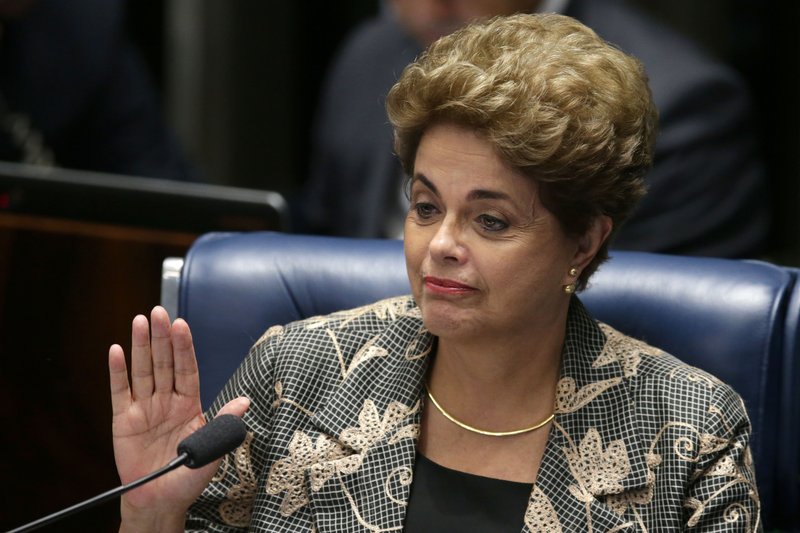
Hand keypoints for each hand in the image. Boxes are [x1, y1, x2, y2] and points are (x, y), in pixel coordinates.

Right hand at [108, 306, 248, 529]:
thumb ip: (224, 422)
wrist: (161, 500)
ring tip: (140, 321)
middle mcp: (167, 400)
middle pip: (163, 362)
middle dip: (161, 337)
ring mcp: (145, 408)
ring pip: (142, 370)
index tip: (182, 325)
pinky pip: (120, 391)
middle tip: (159, 312)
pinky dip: (117, 371)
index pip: (187, 368)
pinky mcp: (124, 420)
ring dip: (140, 346)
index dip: (184, 347)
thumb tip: (244, 401)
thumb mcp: (213, 447)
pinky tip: (116, 350)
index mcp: (190, 403)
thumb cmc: (190, 474)